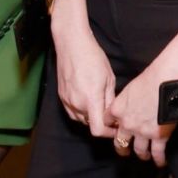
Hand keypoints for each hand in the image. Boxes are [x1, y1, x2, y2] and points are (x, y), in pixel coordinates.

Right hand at [50, 0, 116, 136]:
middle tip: (111, 114)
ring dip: (90, 117)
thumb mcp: (109, 79)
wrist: (71, 44)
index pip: (97, 130)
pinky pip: (72, 111)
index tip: (116, 128)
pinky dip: (80, 111)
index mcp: (90, 100)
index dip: (109, 133)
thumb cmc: (92, 57)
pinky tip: (87, 101)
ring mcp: (67, 100)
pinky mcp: (61, 96)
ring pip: (81, 119)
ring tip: (99, 105)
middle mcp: (76, 103)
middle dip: (101, 122)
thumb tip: (114, 114)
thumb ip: (110, 100)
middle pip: (90, 124)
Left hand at [109, 27, 177, 166]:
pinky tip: (160, 163)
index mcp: (118, 109)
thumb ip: (127, 100)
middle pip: (120, 141)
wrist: (166, 81)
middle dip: (121, 148)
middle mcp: (127, 123)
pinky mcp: (159, 136)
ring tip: (143, 157)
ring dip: (141, 154)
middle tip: (123, 151)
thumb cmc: (151, 78)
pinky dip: (159, 159)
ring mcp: (142, 132)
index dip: (111, 126)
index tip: (113, 129)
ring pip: (138, 149)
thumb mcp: (131, 88)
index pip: (108, 121)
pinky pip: (157, 152)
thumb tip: (131, 103)